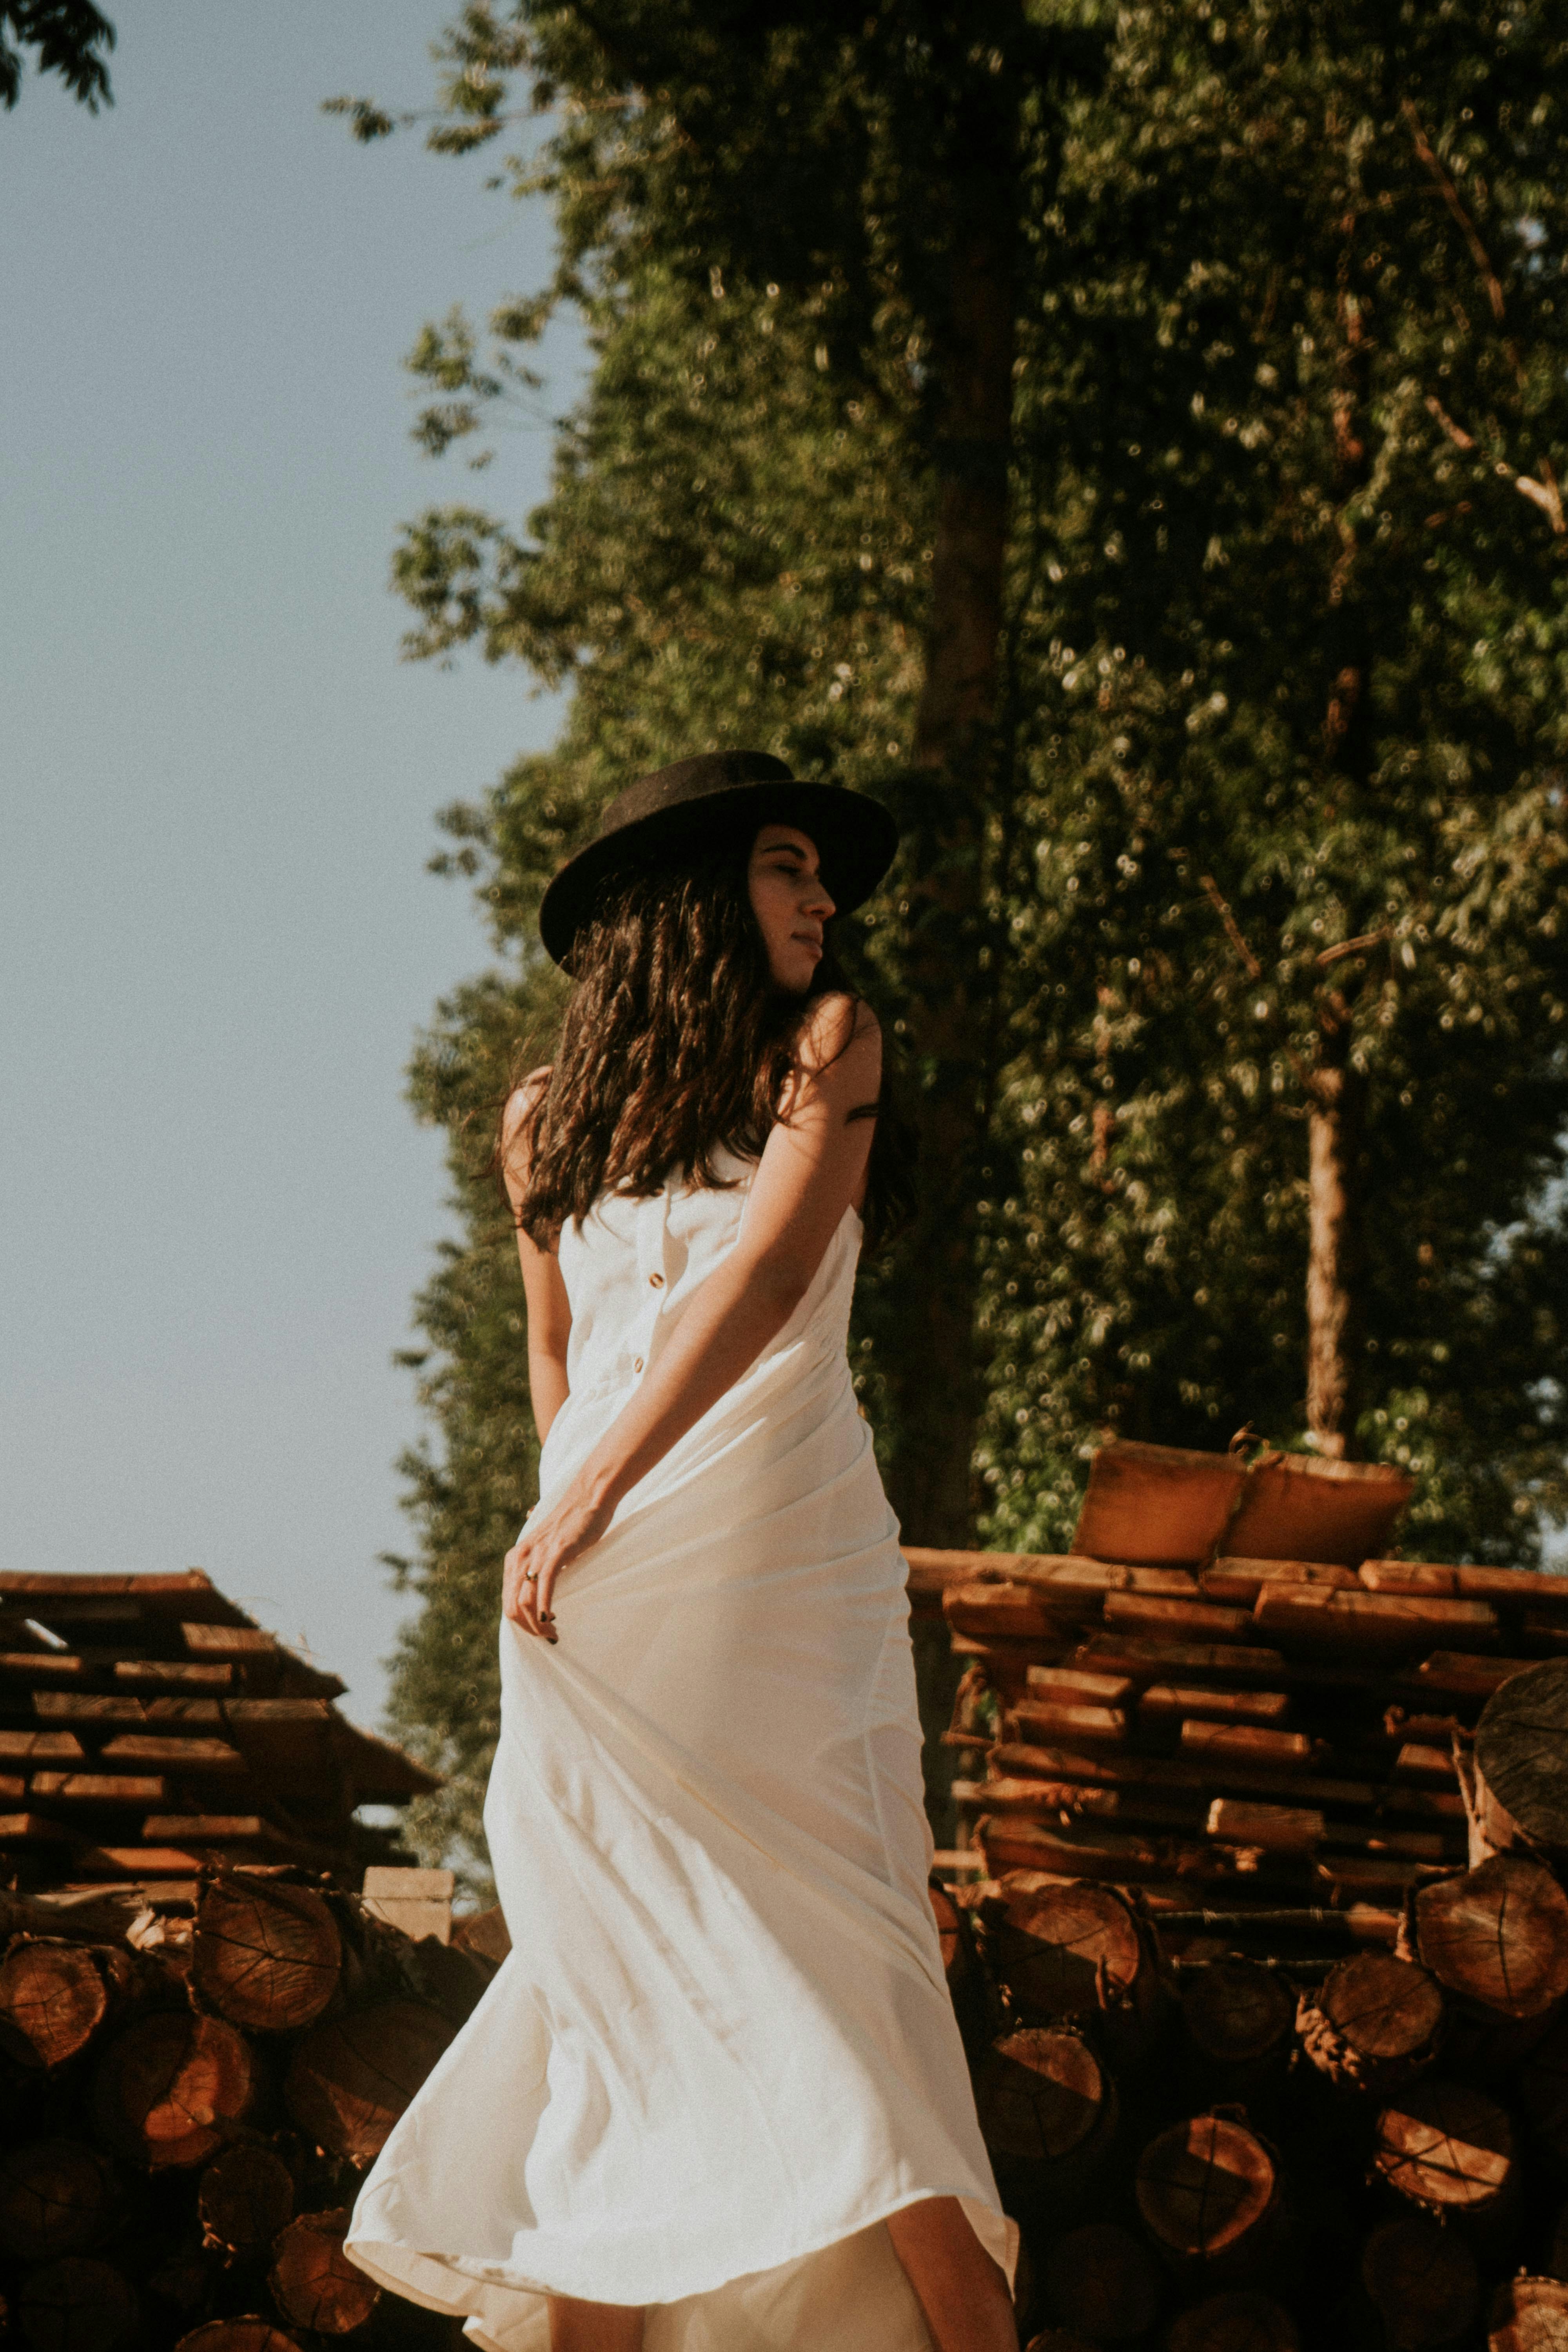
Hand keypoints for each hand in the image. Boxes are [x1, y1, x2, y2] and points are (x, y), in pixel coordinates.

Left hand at [502, 1477, 615, 1641]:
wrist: (587, 1498)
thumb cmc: (572, 1526)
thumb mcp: (546, 1550)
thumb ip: (537, 1568)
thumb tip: (538, 1593)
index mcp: (515, 1558)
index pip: (508, 1601)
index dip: (522, 1623)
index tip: (541, 1631)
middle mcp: (520, 1557)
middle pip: (512, 1606)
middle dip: (527, 1629)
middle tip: (548, 1637)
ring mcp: (536, 1554)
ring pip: (524, 1600)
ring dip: (537, 1623)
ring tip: (552, 1633)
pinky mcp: (555, 1551)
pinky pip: (544, 1585)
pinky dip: (544, 1606)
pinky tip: (550, 1618)